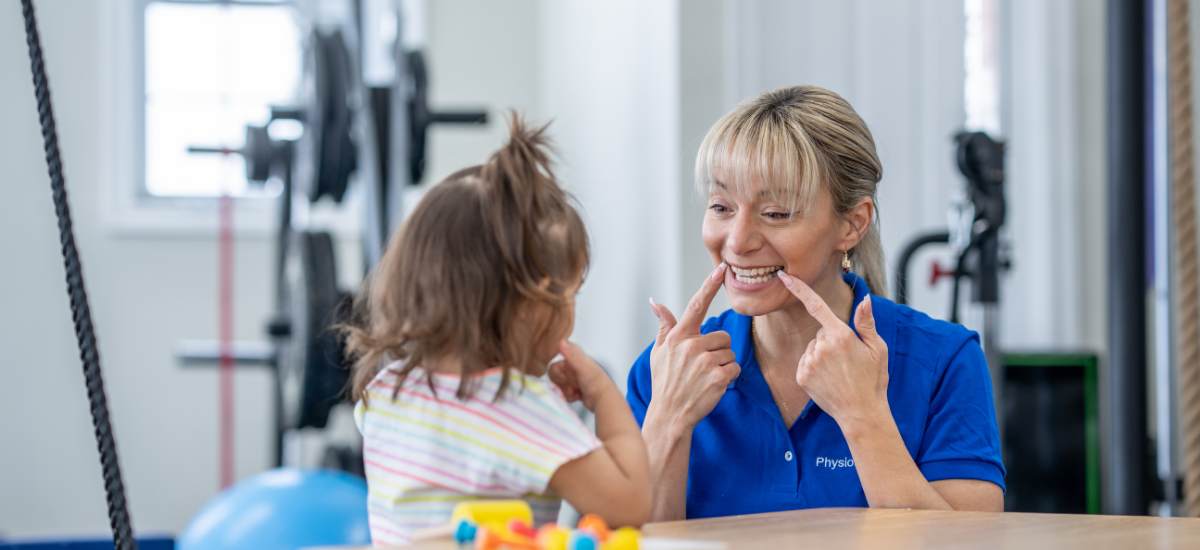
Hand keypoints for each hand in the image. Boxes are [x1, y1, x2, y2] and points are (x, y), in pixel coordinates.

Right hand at [549, 340, 614, 410]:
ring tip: (576, 391)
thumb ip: (572, 355)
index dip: (558, 372)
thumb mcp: (583, 366)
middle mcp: (572, 367)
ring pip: (558, 385)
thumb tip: (562, 341)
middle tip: (573, 385)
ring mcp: (572, 378)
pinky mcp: (573, 389)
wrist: (603, 398)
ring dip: (565, 391)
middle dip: (562, 383)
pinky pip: (562, 393)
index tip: (567, 377)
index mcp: (574, 357)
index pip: (555, 363)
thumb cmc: (596, 381)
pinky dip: (568, 397)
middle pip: (554, 375)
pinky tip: (577, 395)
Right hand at [646, 263, 740, 430]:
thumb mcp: (659, 352)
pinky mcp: (719, 377)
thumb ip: (664, 326)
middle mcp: (691, 346)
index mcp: (678, 337)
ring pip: (730, 352)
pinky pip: (735, 368)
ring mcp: (705, 362)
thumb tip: (655, 303)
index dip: (708, 286)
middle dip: (718, 350)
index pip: (695, 305)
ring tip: (704, 377)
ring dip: (723, 364)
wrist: (669, 415)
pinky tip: (712, 386)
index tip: (720, 269)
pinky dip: (728, 377)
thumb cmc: (664, 383)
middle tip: (701, 367)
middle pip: (722, 336)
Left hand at [776, 271, 889, 430]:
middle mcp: (822, 347)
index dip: (799, 288)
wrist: (861, 413)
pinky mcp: (801, 375)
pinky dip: (814, 367)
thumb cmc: (873, 381)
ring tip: (839, 372)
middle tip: (848, 361)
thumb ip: (866, 323)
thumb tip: (864, 299)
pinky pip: (805, 362)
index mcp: (841, 335)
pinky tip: (828, 379)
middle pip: (821, 333)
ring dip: (822, 355)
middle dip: (832, 341)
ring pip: (813, 348)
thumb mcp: (878, 349)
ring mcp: (810, 362)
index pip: (816, 305)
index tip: (784, 276)